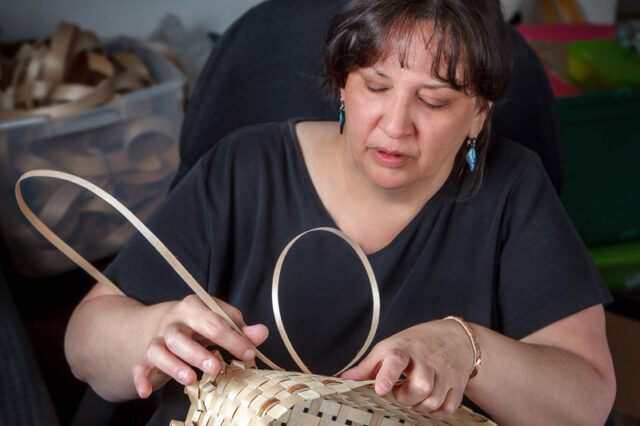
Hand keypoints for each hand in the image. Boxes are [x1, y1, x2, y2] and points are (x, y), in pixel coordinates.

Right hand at [132, 295, 267, 397]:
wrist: (165, 323)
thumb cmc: (201, 324)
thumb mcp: (221, 321)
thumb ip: (241, 328)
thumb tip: (262, 333)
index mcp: (194, 307)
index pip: (214, 321)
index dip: (233, 338)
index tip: (249, 353)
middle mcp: (173, 322)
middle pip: (180, 335)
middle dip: (197, 351)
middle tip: (216, 367)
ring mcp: (157, 339)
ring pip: (159, 350)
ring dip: (174, 365)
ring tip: (191, 379)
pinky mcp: (146, 357)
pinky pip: (140, 367)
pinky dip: (141, 378)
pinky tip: (147, 392)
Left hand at [339, 320, 474, 416]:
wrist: (454, 337)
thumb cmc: (414, 344)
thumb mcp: (388, 348)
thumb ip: (367, 367)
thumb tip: (342, 379)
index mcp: (403, 349)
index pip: (395, 359)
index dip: (387, 375)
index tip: (381, 389)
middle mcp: (426, 359)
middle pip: (419, 387)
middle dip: (406, 398)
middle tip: (401, 392)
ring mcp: (445, 371)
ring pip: (433, 400)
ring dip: (420, 406)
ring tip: (415, 396)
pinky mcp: (458, 383)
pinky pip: (448, 407)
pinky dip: (436, 411)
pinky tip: (430, 400)